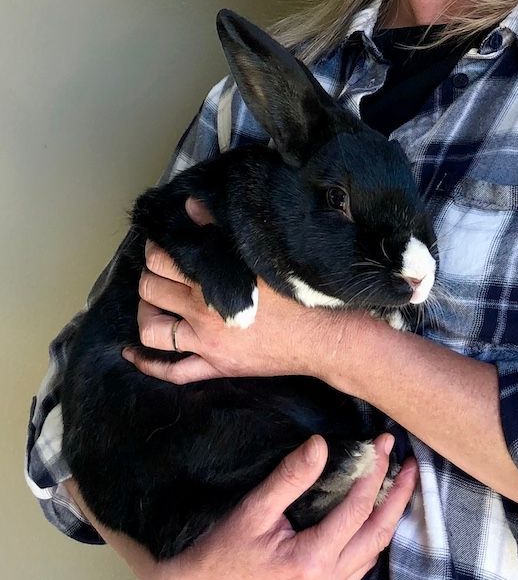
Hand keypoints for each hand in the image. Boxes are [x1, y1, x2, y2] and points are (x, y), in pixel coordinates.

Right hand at [68, 434, 417, 579]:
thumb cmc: (220, 548)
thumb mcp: (254, 508)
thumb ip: (291, 477)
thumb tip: (322, 443)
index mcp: (310, 563)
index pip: (356, 510)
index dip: (373, 473)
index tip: (384, 444)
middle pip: (376, 536)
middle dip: (397, 497)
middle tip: (411, 465)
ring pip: (370, 557)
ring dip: (386, 521)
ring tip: (397, 486)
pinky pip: (355, 573)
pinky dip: (367, 543)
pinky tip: (369, 521)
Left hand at [127, 197, 371, 382]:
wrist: (322, 336)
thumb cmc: (296, 293)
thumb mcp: (259, 256)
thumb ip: (220, 231)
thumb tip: (190, 207)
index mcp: (210, 283)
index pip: (164, 261)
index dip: (156, 249)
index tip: (161, 243)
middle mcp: (200, 315)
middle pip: (153, 292)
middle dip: (149, 276)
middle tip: (157, 268)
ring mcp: (205, 345)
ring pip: (153, 331)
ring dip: (145, 314)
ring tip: (151, 302)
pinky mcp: (215, 367)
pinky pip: (173, 372)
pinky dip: (148, 364)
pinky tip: (132, 354)